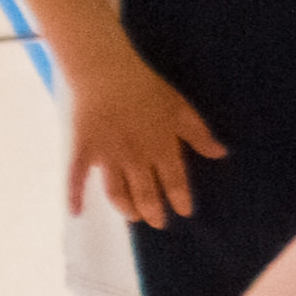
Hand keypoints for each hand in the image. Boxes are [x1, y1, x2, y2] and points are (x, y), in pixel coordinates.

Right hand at [64, 47, 222, 223]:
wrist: (107, 73)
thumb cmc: (148, 88)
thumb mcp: (182, 109)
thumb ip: (200, 135)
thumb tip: (221, 154)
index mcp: (162, 148)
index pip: (174, 182)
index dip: (180, 199)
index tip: (184, 212)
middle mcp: (135, 159)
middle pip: (146, 193)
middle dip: (153, 211)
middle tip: (158, 222)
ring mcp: (107, 156)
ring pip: (117, 192)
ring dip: (125, 208)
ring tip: (133, 217)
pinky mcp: (82, 150)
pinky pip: (76, 177)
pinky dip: (74, 196)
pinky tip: (75, 213)